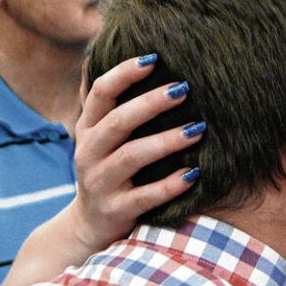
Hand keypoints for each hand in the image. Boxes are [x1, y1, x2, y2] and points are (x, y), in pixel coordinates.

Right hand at [69, 57, 205, 251]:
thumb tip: (131, 59)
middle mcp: (89, 153)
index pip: (100, 93)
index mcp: (87, 129)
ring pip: (131, 156)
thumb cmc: (108, 172)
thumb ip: (112, 107)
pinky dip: (170, 185)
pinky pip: (146, 196)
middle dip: (150, 104)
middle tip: (184, 89)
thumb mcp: (100, 138)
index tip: (154, 58)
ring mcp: (100, 183)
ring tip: (198, 130)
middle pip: (118, 121)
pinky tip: (194, 174)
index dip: (124, 73)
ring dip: (166, 141)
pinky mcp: (116, 211)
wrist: (89, 227)